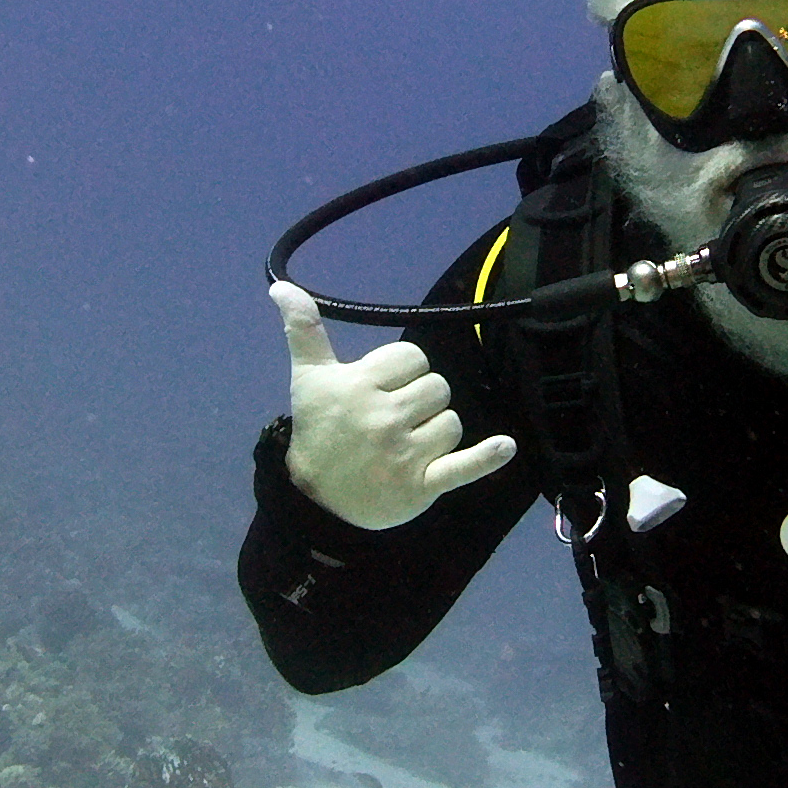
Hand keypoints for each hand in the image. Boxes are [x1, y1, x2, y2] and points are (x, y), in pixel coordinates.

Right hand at [273, 283, 516, 527]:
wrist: (316, 500)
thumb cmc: (319, 431)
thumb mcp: (309, 378)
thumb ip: (303, 330)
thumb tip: (282, 287)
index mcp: (360, 386)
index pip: (413, 357)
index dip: (402, 370)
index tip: (381, 389)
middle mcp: (384, 418)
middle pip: (437, 388)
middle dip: (421, 400)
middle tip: (393, 419)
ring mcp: (406, 454)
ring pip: (451, 423)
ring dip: (436, 432)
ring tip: (408, 444)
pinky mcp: (422, 486)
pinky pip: (464, 467)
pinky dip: (486, 458)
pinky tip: (504, 446)